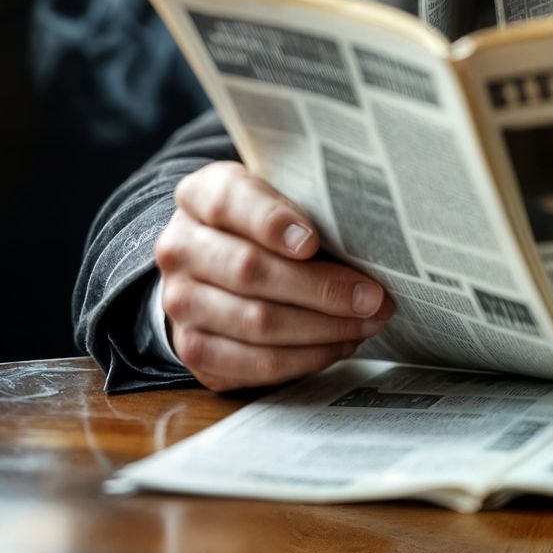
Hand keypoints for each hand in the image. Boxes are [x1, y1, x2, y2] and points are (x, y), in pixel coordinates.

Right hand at [154, 161, 394, 391]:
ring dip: (323, 327)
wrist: (213, 258)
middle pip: (249, 270)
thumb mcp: (275, 190)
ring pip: (256, 322)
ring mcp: (181, 304)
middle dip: (321, 287)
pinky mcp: (195, 350)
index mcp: (199, 196)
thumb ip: (303, 199)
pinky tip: (340, 342)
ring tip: (368, 322)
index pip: (229, 203)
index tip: (313, 241)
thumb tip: (364, 227)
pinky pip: (255, 363)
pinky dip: (306, 357)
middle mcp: (180, 250)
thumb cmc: (261, 218)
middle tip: (372, 296)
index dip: (271, 222)